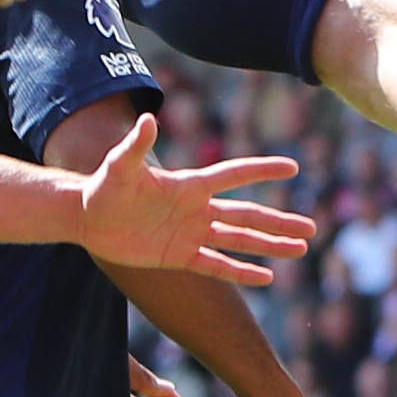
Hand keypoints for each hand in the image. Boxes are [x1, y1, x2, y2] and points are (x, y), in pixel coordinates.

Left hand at [77, 112, 316, 284]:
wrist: (85, 218)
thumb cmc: (101, 187)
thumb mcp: (118, 166)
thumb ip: (136, 146)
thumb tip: (149, 119)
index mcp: (191, 185)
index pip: (234, 176)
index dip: (262, 171)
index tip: (293, 168)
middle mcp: (198, 209)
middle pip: (248, 215)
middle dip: (279, 221)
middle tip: (311, 227)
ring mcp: (192, 233)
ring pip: (240, 240)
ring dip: (270, 246)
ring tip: (300, 249)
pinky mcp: (180, 256)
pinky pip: (217, 265)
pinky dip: (241, 272)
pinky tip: (267, 278)